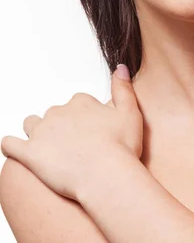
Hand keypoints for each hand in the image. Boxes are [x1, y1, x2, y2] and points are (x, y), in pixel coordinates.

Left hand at [0, 64, 142, 200]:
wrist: (107, 176)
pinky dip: (11, 146)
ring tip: (49, 150)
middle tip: (74, 147)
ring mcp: (43, 132)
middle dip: (61, 127)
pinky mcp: (30, 153)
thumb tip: (119, 66)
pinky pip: (9, 144)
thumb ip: (123, 88)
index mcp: (81, 102)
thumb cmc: (122, 149)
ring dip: (36, 133)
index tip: (92, 132)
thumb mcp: (131, 112)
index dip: (84, 118)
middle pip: (54, 114)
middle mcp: (59, 112)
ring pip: (31, 124)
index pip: (77, 103)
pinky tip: (19, 152)